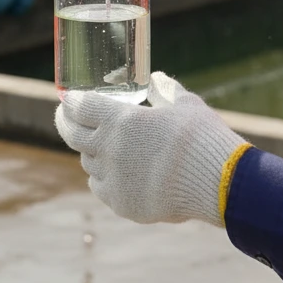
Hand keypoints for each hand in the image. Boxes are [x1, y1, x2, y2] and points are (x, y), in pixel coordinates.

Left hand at [55, 72, 249, 225]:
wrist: (218, 182)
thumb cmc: (201, 137)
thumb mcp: (184, 103)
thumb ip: (164, 89)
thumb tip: (155, 78)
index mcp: (120, 121)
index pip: (80, 107)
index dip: (71, 101)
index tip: (67, 99)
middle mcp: (110, 149)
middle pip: (72, 135)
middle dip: (65, 123)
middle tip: (65, 117)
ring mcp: (114, 179)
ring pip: (87, 163)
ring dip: (89, 152)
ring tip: (95, 145)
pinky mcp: (123, 204)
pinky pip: (100, 188)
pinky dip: (101, 178)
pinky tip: (109, 173)